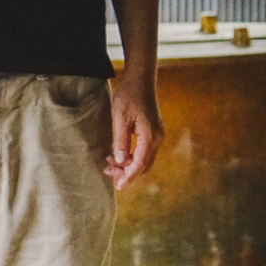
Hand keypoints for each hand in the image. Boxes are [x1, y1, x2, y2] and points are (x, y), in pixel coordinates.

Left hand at [104, 71, 162, 189]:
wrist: (141, 79)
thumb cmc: (129, 96)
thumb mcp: (120, 118)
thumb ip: (121, 140)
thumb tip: (120, 161)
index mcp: (150, 136)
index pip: (139, 164)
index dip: (128, 176)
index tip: (118, 186)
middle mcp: (157, 138)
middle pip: (144, 166)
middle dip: (127, 173)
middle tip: (108, 172)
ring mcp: (157, 135)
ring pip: (144, 160)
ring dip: (128, 165)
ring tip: (109, 163)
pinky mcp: (153, 132)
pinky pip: (144, 152)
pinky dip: (132, 157)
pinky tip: (117, 154)